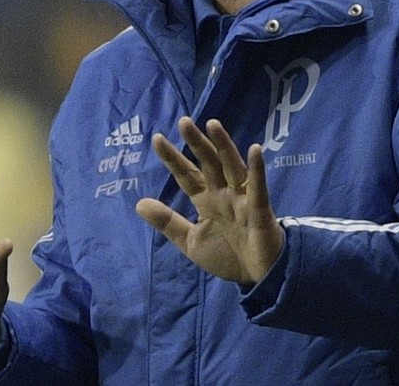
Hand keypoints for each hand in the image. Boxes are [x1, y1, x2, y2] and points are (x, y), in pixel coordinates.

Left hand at [137, 117, 283, 284]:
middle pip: (208, 163)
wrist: (258, 277)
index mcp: (206, 200)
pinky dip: (257, 169)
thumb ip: (168, 222)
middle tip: (183, 121)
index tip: (156, 138)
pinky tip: (254, 150)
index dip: (173, 158)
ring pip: (231, 167)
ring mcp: (242, 199)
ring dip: (223, 146)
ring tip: (213, 124)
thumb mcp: (191, 241)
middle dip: (197, 143)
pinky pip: (258, 187)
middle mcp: (223, 194)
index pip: (187, 175)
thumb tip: (138, 204)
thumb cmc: (228, 255)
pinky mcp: (260, 209)